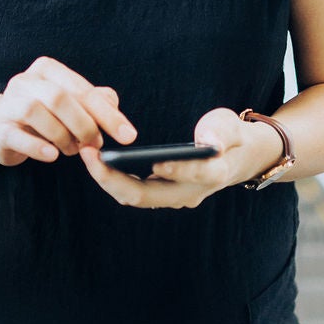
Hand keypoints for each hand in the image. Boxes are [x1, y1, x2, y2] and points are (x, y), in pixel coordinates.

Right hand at [0, 56, 137, 165]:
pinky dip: (37, 147)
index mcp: (47, 70)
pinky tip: (52, 155)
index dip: (108, 114)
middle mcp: (25, 81)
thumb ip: (96, 102)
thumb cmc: (42, 115)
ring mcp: (8, 104)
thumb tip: (116, 111)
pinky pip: (17, 136)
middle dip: (84, 125)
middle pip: (59, 98)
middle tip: (96, 144)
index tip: (128, 136)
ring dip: (62, 136)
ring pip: (36, 112)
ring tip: (72, 150)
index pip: (82, 89)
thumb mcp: (71, 104)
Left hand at [78, 108, 284, 209]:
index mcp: (214, 174)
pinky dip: (113, 178)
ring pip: (135, 197)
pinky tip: (96, 159)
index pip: (195, 176)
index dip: (177, 169)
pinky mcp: (161, 193)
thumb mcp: (230, 126)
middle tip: (91, 155)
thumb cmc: (231, 135)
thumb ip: (222, 132)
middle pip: (149, 196)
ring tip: (86, 154)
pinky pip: (133, 192)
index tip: (156, 160)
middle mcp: (190, 192)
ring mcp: (174, 197)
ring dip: (108, 180)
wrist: (236, 156)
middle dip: (115, 179)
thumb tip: (210, 143)